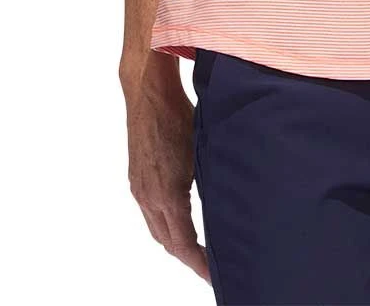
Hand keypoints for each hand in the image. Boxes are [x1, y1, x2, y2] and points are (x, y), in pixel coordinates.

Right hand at [123, 64, 209, 282]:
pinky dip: (166, 225)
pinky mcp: (136, 179)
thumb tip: (233, 201)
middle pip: (168, 243)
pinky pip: (151, 214)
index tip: (214, 276)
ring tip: (199, 251)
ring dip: (176, 243)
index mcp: (167, 196)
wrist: (148, 94)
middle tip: (210, 268)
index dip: (199, 264)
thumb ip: (212, 180)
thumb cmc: (180, 115)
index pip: (183, 244)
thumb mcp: (203, 150)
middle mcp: (148, 198)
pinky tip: (181, 221)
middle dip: (189, 258)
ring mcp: (139, 189)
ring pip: (157, 230)